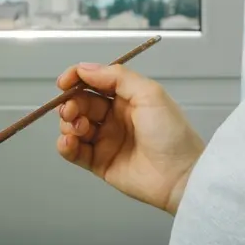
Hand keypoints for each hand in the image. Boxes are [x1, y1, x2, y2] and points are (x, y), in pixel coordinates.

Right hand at [56, 62, 204, 213]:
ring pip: (75, 126)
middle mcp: (116, 117)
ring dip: (68, 124)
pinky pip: (74, 151)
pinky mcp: (100, 163)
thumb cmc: (173, 135)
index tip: (64, 82)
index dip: (78, 79)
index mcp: (129, 97)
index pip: (96, 82)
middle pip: (82, 103)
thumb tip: (87, 68)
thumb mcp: (149, 94)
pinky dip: (65, 145)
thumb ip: (117, 77)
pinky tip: (68, 142)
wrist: (180, 176)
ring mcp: (107, 140)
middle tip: (72, 110)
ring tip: (78, 128)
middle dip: (71, 103)